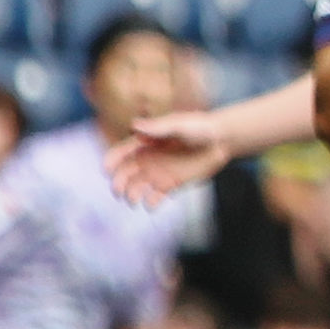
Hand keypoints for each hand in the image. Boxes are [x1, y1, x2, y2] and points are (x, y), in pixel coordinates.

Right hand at [108, 113, 236, 207]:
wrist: (222, 140)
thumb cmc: (199, 127)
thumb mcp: (179, 125)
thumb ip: (158, 128)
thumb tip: (134, 126)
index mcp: (143, 143)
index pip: (120, 153)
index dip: (111, 161)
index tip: (107, 169)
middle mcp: (146, 160)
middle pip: (124, 174)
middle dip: (118, 183)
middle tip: (118, 191)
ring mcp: (156, 173)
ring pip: (136, 188)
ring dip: (131, 196)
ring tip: (134, 200)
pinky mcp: (170, 185)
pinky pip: (155, 198)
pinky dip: (151, 203)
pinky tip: (152, 204)